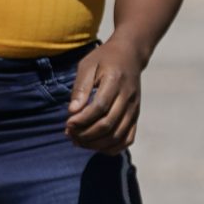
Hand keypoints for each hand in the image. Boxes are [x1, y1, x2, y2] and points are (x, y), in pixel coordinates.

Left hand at [65, 33, 144, 152]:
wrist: (130, 55)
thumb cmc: (104, 59)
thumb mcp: (87, 65)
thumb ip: (80, 88)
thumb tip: (72, 112)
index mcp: (116, 81)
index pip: (100, 107)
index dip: (82, 120)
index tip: (68, 124)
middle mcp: (128, 97)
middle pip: (108, 124)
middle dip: (86, 134)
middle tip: (70, 134)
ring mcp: (134, 109)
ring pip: (117, 136)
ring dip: (96, 144)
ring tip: (79, 141)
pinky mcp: (136, 116)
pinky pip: (128, 139)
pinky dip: (112, 148)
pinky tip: (96, 145)